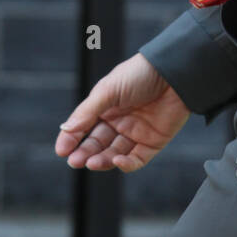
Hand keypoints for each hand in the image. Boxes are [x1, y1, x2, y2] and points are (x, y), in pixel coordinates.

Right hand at [54, 52, 190, 171]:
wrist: (175, 72)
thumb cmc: (140, 74)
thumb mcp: (108, 90)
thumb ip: (87, 112)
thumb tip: (66, 129)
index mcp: (105, 106)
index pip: (83, 127)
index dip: (71, 139)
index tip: (62, 150)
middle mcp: (119, 121)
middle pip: (97, 144)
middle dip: (85, 153)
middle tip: (75, 161)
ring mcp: (136, 132)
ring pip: (113, 154)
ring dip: (102, 160)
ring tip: (92, 162)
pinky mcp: (153, 142)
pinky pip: (137, 159)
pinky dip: (125, 163)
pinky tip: (116, 161)